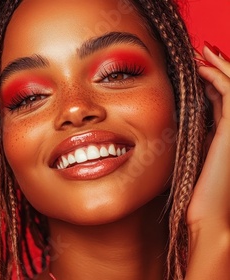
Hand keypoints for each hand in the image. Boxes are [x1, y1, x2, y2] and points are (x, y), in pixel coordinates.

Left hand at [185, 42, 229, 279]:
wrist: (208, 216)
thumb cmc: (194, 194)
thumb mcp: (188, 159)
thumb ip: (186, 139)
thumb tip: (166, 124)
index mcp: (223, 136)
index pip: (222, 99)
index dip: (212, 80)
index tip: (195, 66)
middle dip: (218, 67)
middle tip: (202, 50)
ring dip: (220, 66)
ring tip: (203, 52)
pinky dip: (219, 77)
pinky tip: (202, 68)